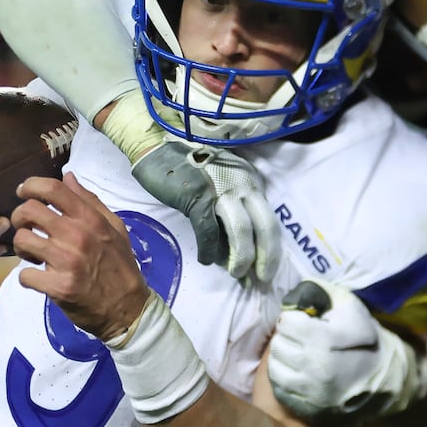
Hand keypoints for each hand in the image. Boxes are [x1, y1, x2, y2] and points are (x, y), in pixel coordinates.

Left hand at [11, 173, 149, 341]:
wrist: (127, 308)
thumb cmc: (120, 266)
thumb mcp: (114, 228)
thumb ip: (90, 201)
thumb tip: (68, 177)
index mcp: (90, 219)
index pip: (52, 189)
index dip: (30, 185)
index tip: (23, 192)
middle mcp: (77, 236)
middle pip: (29, 210)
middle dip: (19, 217)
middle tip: (26, 228)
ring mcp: (66, 262)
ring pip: (22, 239)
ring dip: (21, 247)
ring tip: (32, 254)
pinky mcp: (58, 287)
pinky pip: (24, 275)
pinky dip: (27, 277)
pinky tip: (38, 278)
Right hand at [130, 140, 278, 283]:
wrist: (157, 147)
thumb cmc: (187, 169)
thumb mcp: (219, 185)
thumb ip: (230, 212)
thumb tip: (235, 250)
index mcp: (251, 180)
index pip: (269, 219)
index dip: (270, 249)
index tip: (266, 269)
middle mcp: (243, 183)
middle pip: (266, 226)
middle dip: (266, 258)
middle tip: (261, 279)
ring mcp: (221, 189)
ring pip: (242, 232)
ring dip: (241, 259)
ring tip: (236, 274)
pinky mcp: (198, 196)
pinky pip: (209, 233)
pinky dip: (209, 251)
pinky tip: (205, 260)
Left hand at [266, 280, 426, 423]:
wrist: (382, 378)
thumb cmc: (363, 338)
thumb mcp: (350, 307)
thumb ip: (323, 291)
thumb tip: (300, 285)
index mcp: (322, 338)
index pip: (286, 322)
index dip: (294, 319)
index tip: (303, 323)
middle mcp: (312, 364)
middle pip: (279, 343)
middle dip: (288, 338)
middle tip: (301, 339)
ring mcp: (308, 388)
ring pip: (276, 366)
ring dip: (284, 357)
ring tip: (299, 355)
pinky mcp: (306, 405)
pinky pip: (280, 387)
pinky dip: (285, 377)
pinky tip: (299, 372)